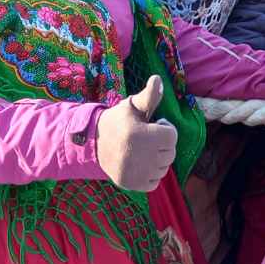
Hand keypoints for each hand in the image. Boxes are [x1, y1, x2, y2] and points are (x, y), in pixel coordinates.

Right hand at [96, 75, 178, 192]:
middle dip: (162, 144)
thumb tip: (157, 79)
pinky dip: (151, 174)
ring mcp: (135, 173)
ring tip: (142, 150)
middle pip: (170, 153)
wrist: (93, 143)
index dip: (165, 128)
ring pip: (164, 168)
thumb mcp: (131, 107)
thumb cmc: (117, 122)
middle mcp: (138, 156)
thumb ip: (148, 96)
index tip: (153, 125)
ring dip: (158, 160)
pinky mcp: (131, 184)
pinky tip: (140, 164)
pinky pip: (155, 182)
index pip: (172, 136)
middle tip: (146, 138)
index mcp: (139, 134)